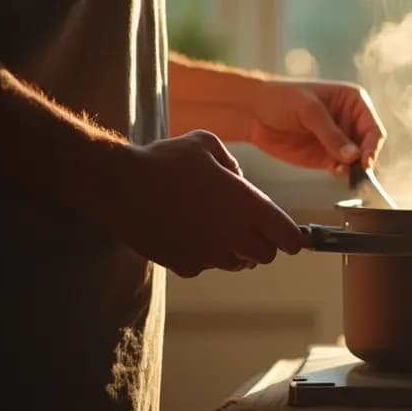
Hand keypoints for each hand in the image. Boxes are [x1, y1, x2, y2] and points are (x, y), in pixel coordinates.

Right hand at [108, 131, 304, 276]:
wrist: (120, 186)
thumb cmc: (166, 160)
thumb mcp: (207, 144)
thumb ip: (232, 164)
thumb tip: (238, 180)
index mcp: (248, 206)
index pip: (289, 238)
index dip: (291, 237)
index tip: (287, 236)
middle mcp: (234, 235)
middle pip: (265, 256)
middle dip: (262, 244)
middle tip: (246, 228)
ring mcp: (210, 254)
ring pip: (237, 263)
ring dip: (234, 251)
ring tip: (213, 228)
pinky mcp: (185, 266)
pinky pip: (205, 266)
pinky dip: (202, 255)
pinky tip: (186, 234)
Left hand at [246, 80, 385, 174]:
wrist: (252, 112)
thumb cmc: (281, 98)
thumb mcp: (309, 111)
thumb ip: (331, 134)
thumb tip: (354, 155)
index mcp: (353, 102)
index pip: (372, 127)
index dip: (371, 145)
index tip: (365, 159)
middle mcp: (349, 122)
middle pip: (368, 146)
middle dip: (364, 158)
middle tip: (358, 169)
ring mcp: (338, 141)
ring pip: (356, 160)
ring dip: (354, 169)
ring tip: (343, 170)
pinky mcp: (325, 157)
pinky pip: (341, 168)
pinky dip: (341, 173)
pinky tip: (335, 172)